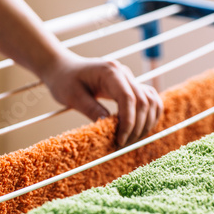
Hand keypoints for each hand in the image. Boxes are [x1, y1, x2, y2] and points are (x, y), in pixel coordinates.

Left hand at [41, 52, 162, 146]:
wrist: (62, 68)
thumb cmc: (64, 80)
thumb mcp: (73, 97)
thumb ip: (91, 109)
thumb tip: (109, 126)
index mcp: (109, 72)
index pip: (128, 98)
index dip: (128, 122)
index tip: (120, 140)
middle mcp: (123, 73)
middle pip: (143, 102)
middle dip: (136, 127)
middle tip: (122, 145)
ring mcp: (129, 78)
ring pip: (151, 101)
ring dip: (145, 123)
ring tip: (130, 140)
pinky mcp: (129, 86)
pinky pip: (149, 99)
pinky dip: (148, 115)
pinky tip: (138, 129)